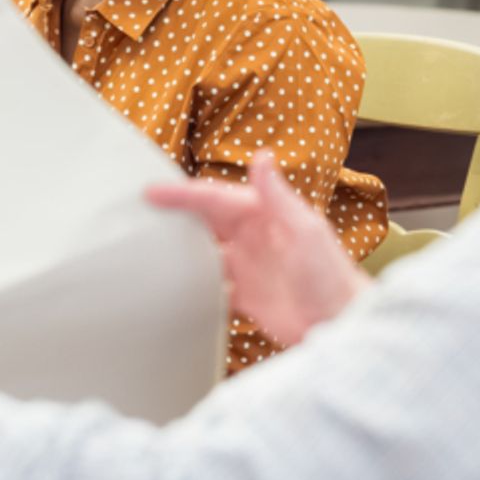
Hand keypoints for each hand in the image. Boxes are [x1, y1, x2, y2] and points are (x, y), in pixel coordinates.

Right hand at [146, 151, 366, 345]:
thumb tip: (261, 155)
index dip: (183, 194)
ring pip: (205, 249)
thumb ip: (278, 194)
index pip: (214, 199)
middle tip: (137, 211)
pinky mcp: (247, 295)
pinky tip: (174, 283)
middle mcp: (252, 236)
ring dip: (181, 246)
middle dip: (174, 213)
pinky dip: (193, 281)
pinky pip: (212, 283)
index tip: (152, 191)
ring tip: (147, 244)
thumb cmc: (331, 275)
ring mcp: (248, 266)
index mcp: (264, 214)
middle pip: (205, 219)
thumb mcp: (305, 229)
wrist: (341, 323)